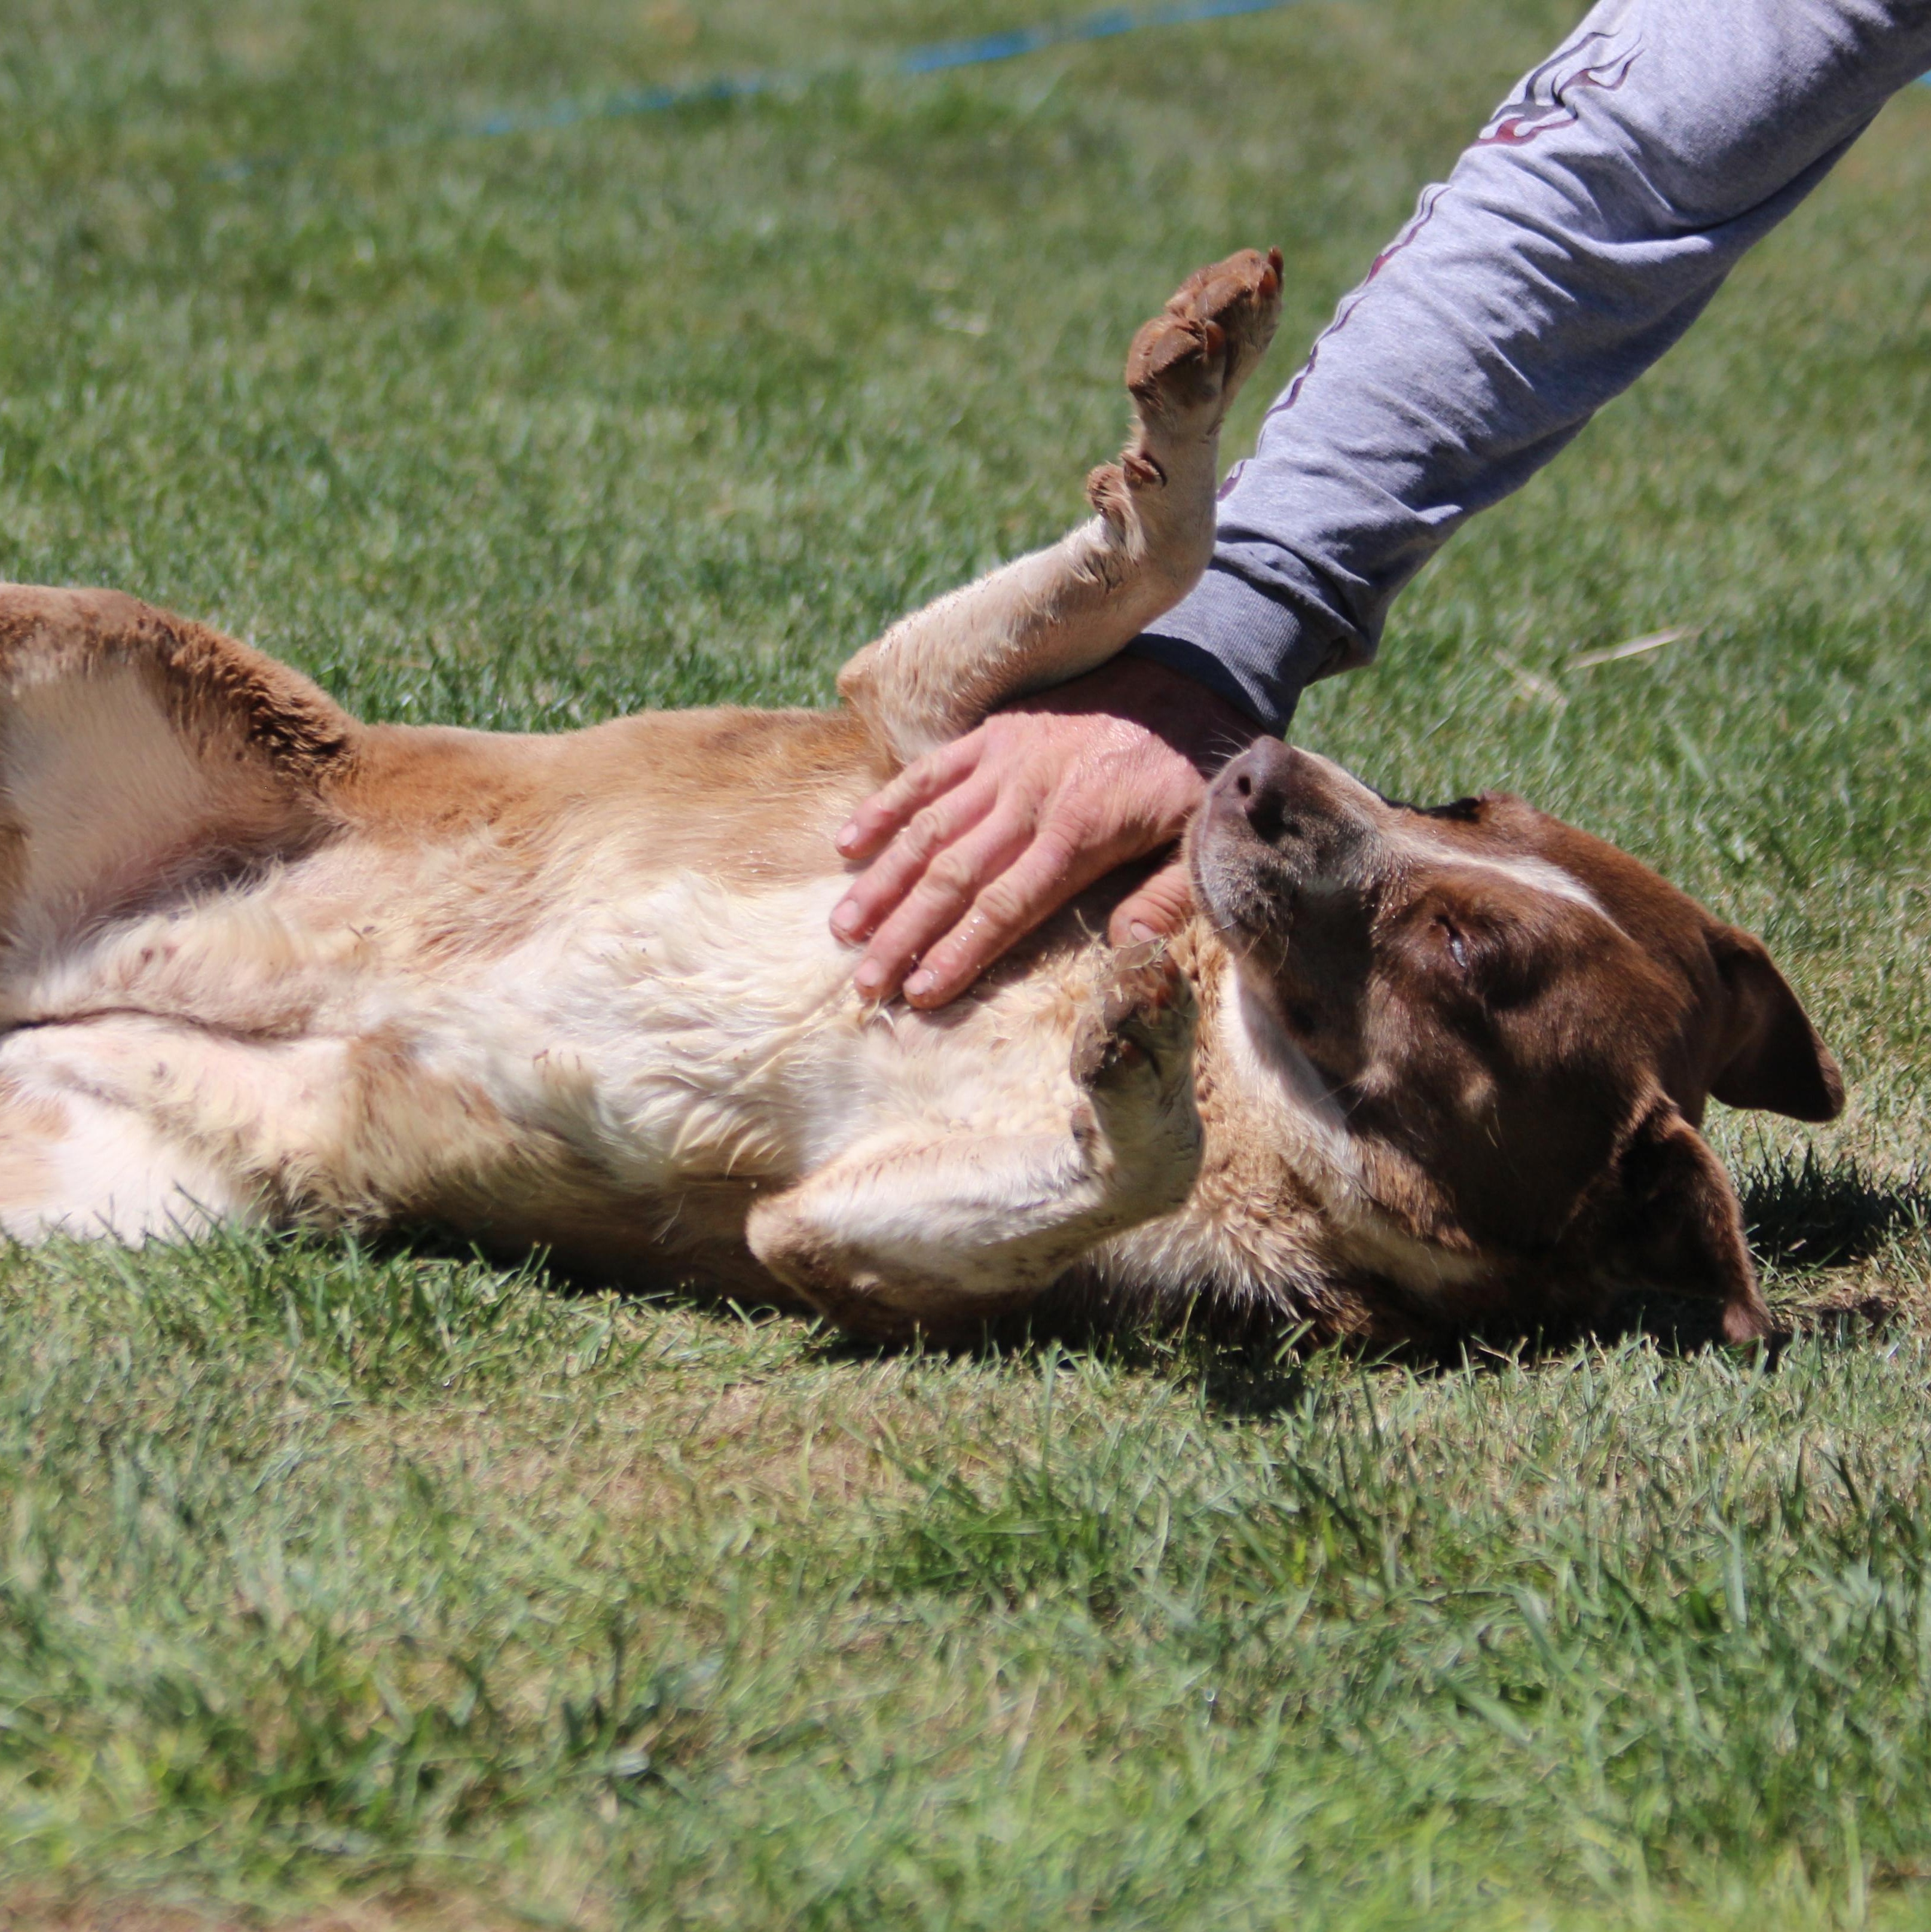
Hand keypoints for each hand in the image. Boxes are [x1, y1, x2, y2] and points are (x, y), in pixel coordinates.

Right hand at [829, 655, 1260, 1008]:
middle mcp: (1030, 801)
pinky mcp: (993, 734)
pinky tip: (848, 844)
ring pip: (928, 829)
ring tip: (842, 928)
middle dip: (904, 934)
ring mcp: (1005, 763)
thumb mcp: (1197, 840)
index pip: (1006, 907)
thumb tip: (1127, 951)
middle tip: (864, 982)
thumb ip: (1165, 898)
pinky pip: (929, 772)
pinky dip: (885, 805)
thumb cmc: (1191, 774)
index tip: (920, 993)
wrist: (1191, 680)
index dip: (959, 951)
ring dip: (882, 881)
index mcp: (1078, 836)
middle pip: (952, 877)